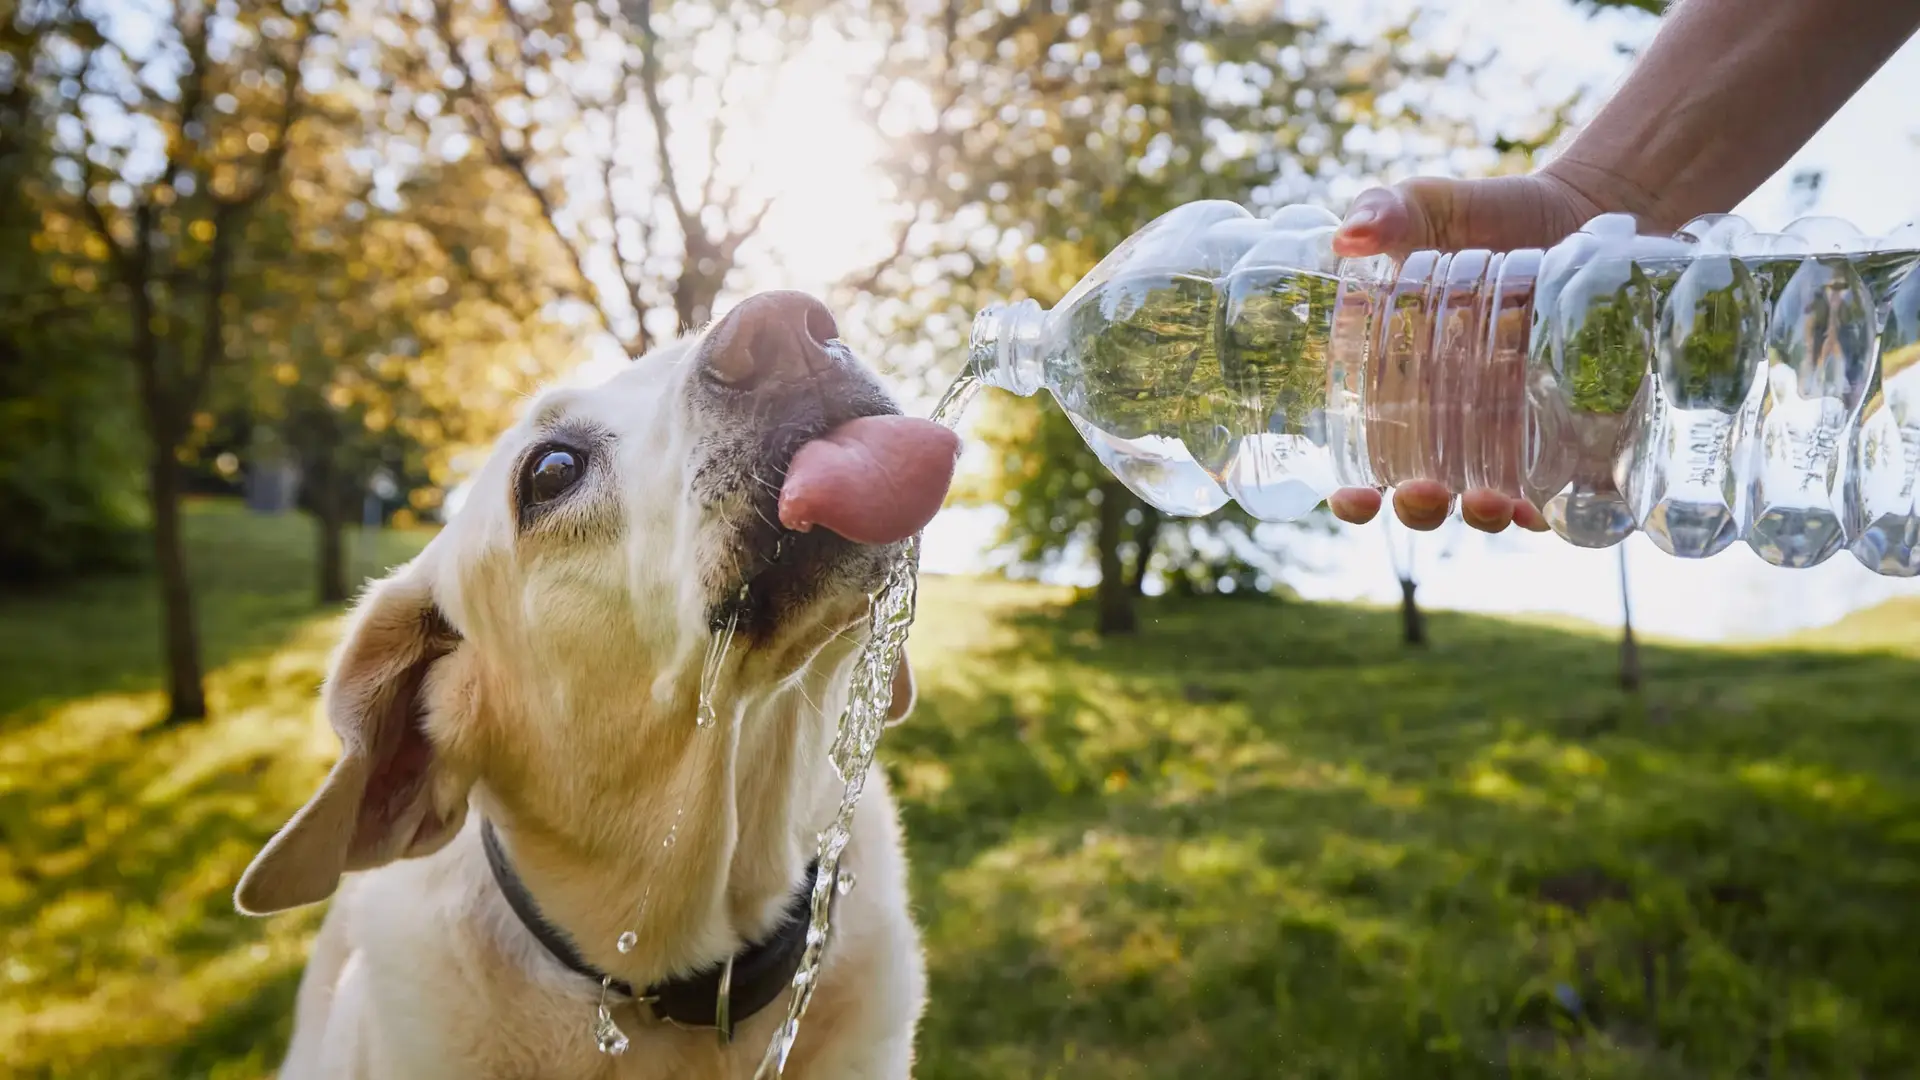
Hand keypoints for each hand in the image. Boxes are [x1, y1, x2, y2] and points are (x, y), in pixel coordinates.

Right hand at [1322, 169, 1627, 533]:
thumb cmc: (1489, 215)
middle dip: (1421, 509)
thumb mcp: (1430, 207)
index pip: (1364, 462)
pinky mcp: (1574, 430)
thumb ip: (1385, 213)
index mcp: (1399, 388)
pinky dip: (1555, 509)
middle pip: (1425, 497)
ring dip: (1486, 516)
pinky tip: (1549, 508)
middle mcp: (1453, 425)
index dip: (1353, 495)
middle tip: (1424, 492)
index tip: (1352, 498)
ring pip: (1492, 504)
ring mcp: (1514, 434)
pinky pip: (1563, 489)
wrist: (1583, 209)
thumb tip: (1348, 237)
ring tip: (1491, 503)